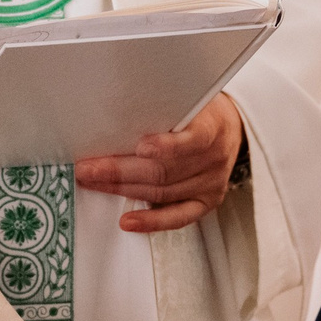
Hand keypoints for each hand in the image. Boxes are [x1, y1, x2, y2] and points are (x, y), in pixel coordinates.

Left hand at [76, 94, 244, 235]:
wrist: (231, 128)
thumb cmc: (202, 112)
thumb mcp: (191, 99)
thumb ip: (165, 107)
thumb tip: (118, 111)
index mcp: (213, 127)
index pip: (193, 139)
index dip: (167, 145)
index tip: (142, 146)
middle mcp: (214, 158)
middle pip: (164, 170)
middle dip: (120, 170)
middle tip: (88, 168)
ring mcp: (210, 183)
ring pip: (162, 192)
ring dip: (122, 189)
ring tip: (93, 183)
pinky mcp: (205, 202)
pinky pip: (177, 217)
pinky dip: (151, 221)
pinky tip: (129, 220)